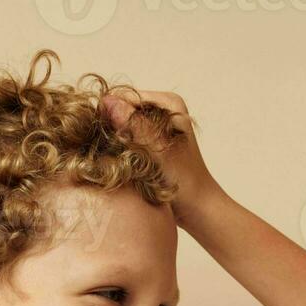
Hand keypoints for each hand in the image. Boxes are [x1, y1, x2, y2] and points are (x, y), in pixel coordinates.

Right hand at [100, 89, 223, 230]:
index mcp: (167, 102)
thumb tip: (107, 101)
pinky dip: (119, 150)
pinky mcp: (151, 141)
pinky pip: (125, 138)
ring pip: (120, 125)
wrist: (198, 208)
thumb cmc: (183, 182)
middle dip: (112, 129)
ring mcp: (156, 125)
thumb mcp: (156, 150)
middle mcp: (162, 109)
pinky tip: (122, 164)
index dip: (108, 116)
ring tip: (120, 160)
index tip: (109, 141)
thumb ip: (133, 125)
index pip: (122, 97)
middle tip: (116, 154)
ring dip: (114, 141)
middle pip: (120, 110)